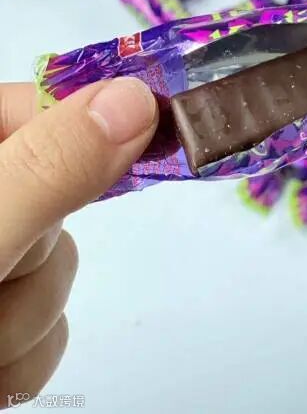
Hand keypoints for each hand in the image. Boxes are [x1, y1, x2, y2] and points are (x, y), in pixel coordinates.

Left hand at [0, 79, 157, 407]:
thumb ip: (47, 167)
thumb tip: (138, 98)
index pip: (41, 108)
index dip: (86, 136)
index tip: (136, 152)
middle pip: (58, 199)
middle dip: (30, 259)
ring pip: (57, 271)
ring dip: (19, 323)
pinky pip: (46, 327)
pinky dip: (18, 358)